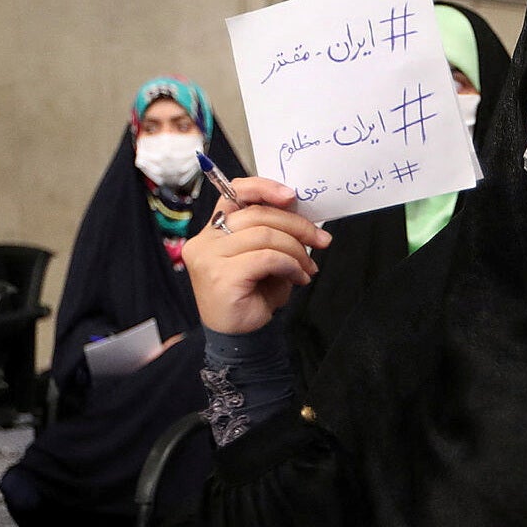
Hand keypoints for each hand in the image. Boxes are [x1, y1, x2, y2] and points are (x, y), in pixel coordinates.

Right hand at [181, 176, 329, 334]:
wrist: (239, 339)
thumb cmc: (252, 297)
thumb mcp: (265, 257)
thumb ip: (273, 233)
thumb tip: (301, 216)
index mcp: (213, 230)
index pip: (234, 193)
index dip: (264, 188)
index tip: (292, 197)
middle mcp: (205, 240)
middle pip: (257, 214)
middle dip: (297, 225)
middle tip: (321, 240)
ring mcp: (209, 257)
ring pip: (265, 235)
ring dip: (296, 250)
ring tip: (308, 267)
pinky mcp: (221, 275)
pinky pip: (267, 257)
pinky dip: (290, 265)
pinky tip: (298, 278)